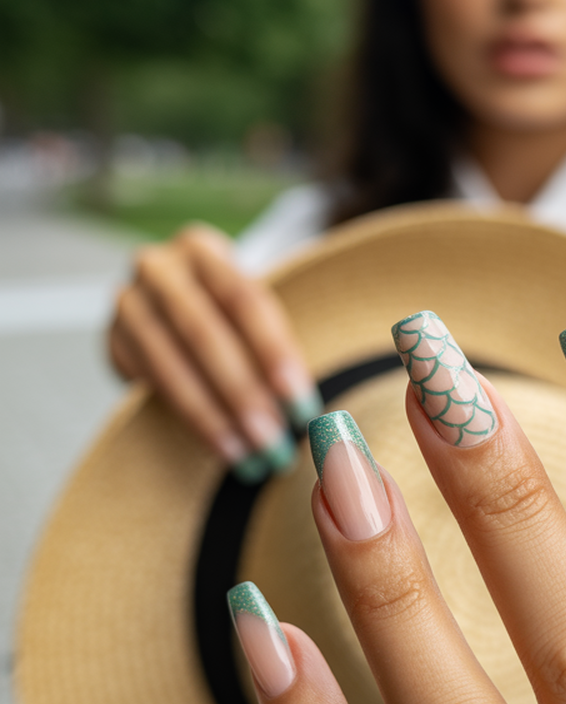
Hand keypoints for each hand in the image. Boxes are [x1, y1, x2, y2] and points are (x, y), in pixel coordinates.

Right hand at [109, 223, 320, 478]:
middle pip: (203, 331)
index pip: (244, 299)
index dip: (273, 352)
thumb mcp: (252, 315)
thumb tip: (315, 414)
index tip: (301, 402)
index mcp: (204, 249)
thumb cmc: (229, 317)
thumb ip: (276, 349)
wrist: (169, 315)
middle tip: (272, 440)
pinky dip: (189, 419)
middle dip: (241, 391)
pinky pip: (150, 384)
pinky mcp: (113, 342)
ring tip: (248, 455)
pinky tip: (221, 445)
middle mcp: (160, 268)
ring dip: (212, 415)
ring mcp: (128, 303)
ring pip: (170, 362)